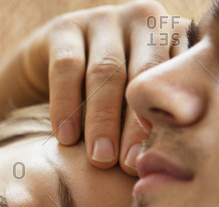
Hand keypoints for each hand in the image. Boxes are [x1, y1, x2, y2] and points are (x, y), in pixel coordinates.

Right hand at [22, 0, 189, 173]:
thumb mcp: (136, 100)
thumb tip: (161, 164)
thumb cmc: (108, 95)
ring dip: (102, 120)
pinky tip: (65, 137)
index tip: (157, 157)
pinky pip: (67, 68)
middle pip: (144, 75)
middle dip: (137, 125)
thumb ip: (153, 116)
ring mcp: (104, 20)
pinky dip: (66, 106)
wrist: (51, 66)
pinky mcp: (65, 28)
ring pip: (106, 72)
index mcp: (173, 37)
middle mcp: (144, 21)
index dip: (168, 117)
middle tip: (128, 165)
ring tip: (99, 158)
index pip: (176, 77)